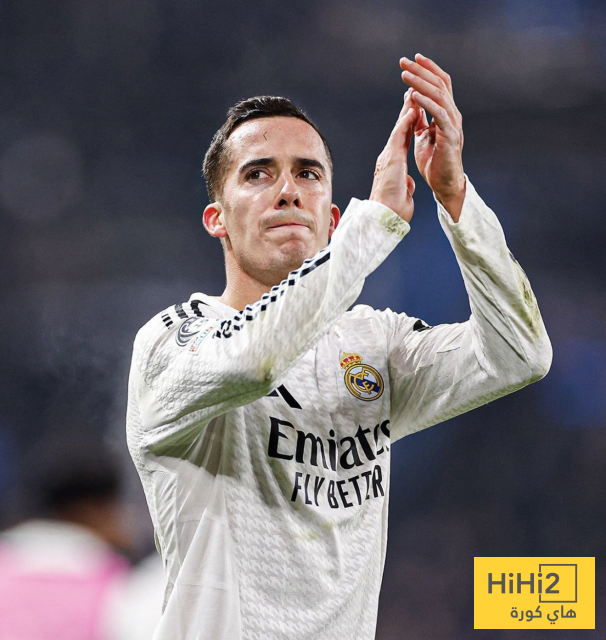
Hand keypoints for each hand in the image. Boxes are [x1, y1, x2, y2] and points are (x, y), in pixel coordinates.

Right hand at [369, 90, 416, 222]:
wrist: (384, 217)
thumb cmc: (393, 210)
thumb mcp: (403, 193)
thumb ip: (406, 185)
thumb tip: (409, 183)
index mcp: (393, 165)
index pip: (402, 140)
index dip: (409, 125)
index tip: (415, 112)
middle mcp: (388, 157)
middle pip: (399, 129)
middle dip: (407, 111)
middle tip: (412, 93)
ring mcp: (388, 157)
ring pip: (399, 128)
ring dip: (406, 110)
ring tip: (413, 93)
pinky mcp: (390, 159)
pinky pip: (399, 136)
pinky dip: (406, 122)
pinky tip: (412, 109)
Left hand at [400, 53, 465, 220]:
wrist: (444, 185)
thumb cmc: (434, 163)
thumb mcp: (423, 136)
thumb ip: (420, 119)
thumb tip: (411, 100)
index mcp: (446, 114)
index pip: (439, 84)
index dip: (427, 70)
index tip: (412, 59)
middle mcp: (452, 115)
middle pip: (438, 85)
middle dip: (421, 71)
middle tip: (404, 61)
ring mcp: (453, 125)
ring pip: (438, 96)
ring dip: (421, 83)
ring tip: (405, 75)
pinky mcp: (450, 136)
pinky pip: (439, 114)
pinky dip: (427, 103)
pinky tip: (415, 96)